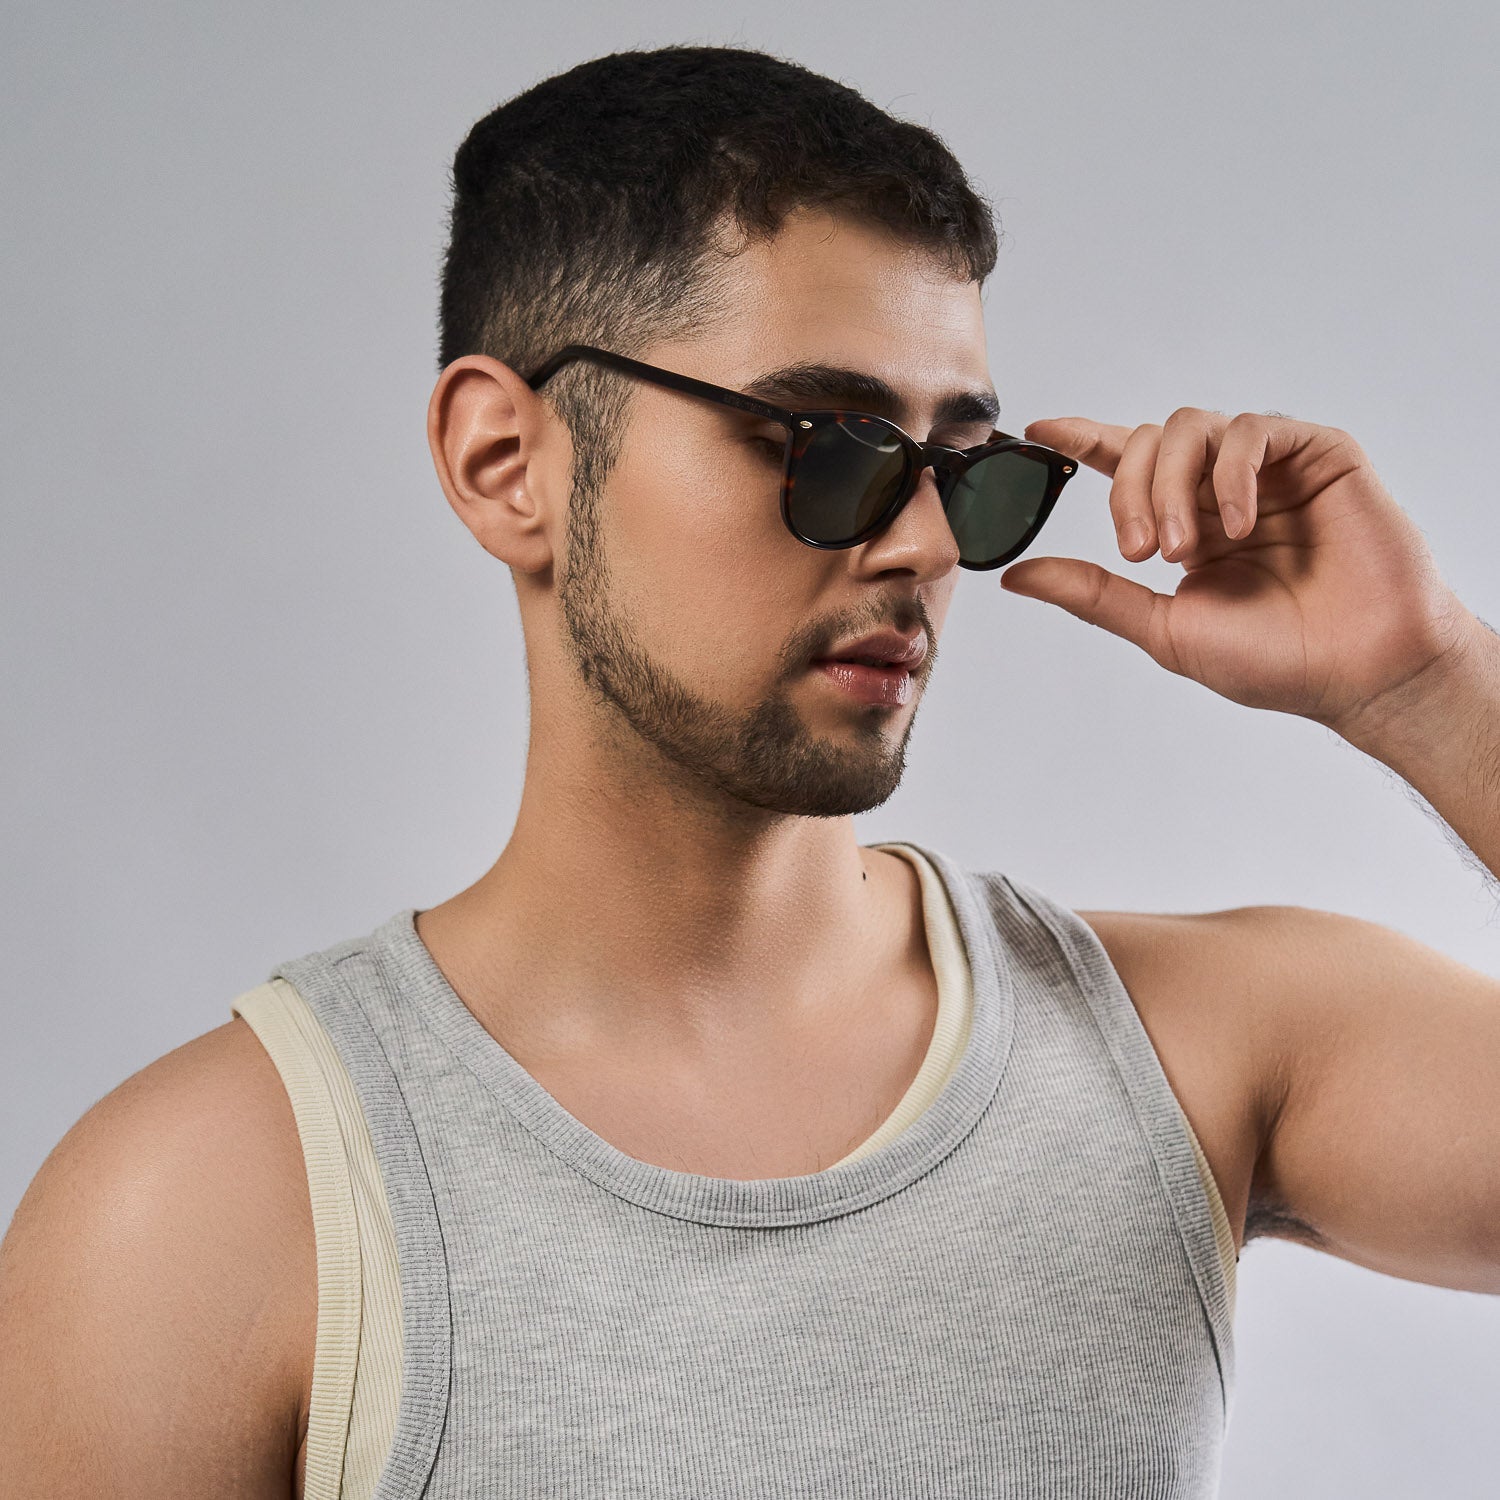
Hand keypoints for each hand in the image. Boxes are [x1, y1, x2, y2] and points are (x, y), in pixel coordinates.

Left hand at [999, 408, 1477, 737]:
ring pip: (1192, 428)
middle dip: (1130, 492)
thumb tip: (1014, 575)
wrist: (1359, 672)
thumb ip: (1091, 593)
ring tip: (1185, 550)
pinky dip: (1231, 473)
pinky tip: (1239, 525)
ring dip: (1173, 485)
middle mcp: (1222, 490)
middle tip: (1144, 553)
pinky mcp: (1318, 454)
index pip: (1126, 463)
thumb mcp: (1163, 628)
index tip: (1037, 432)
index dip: (1082, 440)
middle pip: (1149, 443)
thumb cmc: (1274, 659)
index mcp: (1186, 524)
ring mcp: (1270, 469)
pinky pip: (1253, 430)